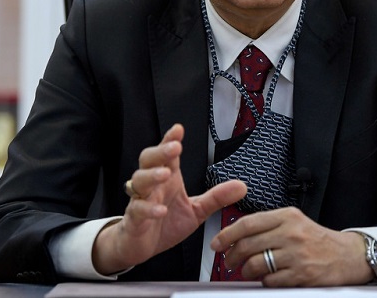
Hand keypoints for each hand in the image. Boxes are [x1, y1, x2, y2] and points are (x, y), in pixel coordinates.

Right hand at [91, 124, 246, 274]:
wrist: (141, 247)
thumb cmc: (165, 223)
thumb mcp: (197, 211)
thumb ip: (216, 197)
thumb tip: (241, 186)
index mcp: (168, 179)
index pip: (167, 154)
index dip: (170, 140)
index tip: (179, 129)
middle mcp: (153, 186)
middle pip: (149, 160)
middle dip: (160, 151)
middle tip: (175, 147)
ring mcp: (141, 200)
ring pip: (139, 180)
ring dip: (152, 175)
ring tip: (165, 174)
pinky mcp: (134, 219)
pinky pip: (138, 209)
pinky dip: (148, 208)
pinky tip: (160, 209)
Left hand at [210, 206, 374, 285]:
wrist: (347, 255)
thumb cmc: (318, 240)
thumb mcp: (295, 222)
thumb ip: (269, 225)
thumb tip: (237, 234)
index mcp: (287, 216)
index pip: (248, 223)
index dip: (227, 235)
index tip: (217, 243)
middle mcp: (291, 232)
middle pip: (247, 245)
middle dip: (232, 256)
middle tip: (230, 261)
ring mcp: (296, 254)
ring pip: (256, 264)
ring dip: (246, 271)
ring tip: (248, 271)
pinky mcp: (301, 274)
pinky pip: (270, 280)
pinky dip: (265, 282)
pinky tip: (269, 278)